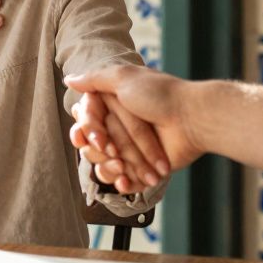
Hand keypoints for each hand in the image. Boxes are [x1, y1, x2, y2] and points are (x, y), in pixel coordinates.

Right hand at [66, 65, 203, 192]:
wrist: (192, 118)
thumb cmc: (161, 95)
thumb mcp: (124, 78)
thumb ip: (94, 79)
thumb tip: (69, 79)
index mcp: (111, 107)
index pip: (85, 123)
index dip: (86, 130)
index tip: (93, 135)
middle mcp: (118, 128)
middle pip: (91, 146)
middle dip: (98, 150)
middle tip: (112, 149)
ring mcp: (130, 150)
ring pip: (103, 166)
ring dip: (110, 169)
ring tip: (123, 167)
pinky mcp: (142, 169)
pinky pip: (123, 182)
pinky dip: (123, 184)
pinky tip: (126, 182)